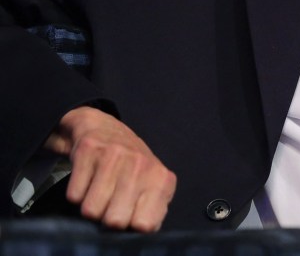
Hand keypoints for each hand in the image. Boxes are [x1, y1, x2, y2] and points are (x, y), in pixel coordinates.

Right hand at [44, 106, 175, 231]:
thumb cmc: (132, 167)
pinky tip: (89, 179)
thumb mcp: (153, 187)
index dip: (133, 227)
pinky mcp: (88, 150)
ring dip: (92, 206)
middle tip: (112, 203)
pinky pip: (74, 196)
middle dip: (109, 219)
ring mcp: (115, 156)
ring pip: (91, 211)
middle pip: (115, 221)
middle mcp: (141, 165)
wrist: (107, 130)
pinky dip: (78, 193)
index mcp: (161, 179)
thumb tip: (141, 234)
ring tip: (101, 190)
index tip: (131, 217)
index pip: (146, 225)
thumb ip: (153, 212)